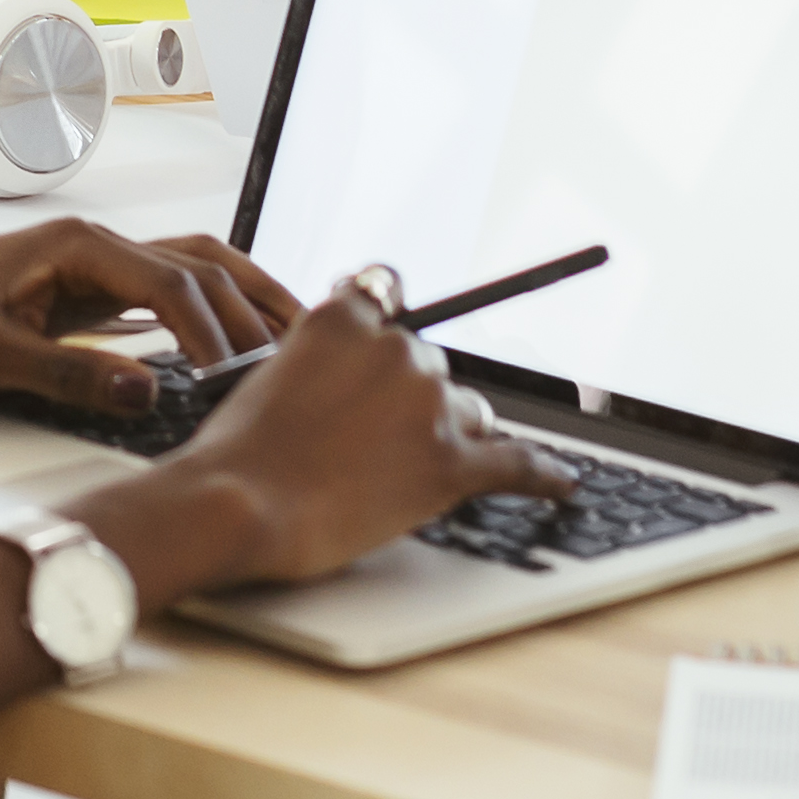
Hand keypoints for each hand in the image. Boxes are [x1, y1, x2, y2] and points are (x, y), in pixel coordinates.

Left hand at [0, 223, 296, 416]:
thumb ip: (67, 373)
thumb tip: (147, 390)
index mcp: (77, 245)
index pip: (172, 282)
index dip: (213, 331)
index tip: (238, 378)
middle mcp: (96, 242)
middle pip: (201, 262)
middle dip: (253, 307)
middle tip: (297, 359)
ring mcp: (97, 260)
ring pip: (195, 265)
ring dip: (246, 294)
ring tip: (298, 335)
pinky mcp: (92, 284)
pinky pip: (172, 286)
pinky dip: (214, 305)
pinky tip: (238, 338)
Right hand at [128, 275, 567, 588]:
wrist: (240, 505)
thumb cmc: (239, 453)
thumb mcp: (264, 376)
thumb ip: (316, 357)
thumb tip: (346, 374)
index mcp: (344, 319)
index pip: (387, 293)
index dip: (386, 322)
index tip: (391, 333)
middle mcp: (396, 350)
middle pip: (430, 365)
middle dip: (412, 397)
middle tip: (372, 440)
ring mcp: (428, 405)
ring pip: (466, 411)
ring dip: (447, 434)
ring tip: (404, 472)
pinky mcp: (450, 463)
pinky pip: (516, 464)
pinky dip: (541, 474)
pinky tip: (559, 481)